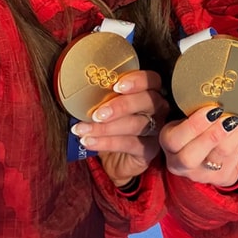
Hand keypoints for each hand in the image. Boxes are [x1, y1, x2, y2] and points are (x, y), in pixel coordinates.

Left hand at [70, 69, 168, 186]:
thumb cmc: (111, 124)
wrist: (115, 158)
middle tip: (97, 114)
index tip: (115, 86)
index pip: (151, 80)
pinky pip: (129, 144)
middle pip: (147, 101)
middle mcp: (158, 108)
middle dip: (120, 106)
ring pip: (135, 124)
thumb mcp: (106, 106)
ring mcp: (156, 129)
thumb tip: (79, 88)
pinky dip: (106, 142)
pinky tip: (89, 142)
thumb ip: (101, 95)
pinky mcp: (150, 149)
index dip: (136, 81)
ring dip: (105, 128)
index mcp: (149, 90)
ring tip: (83, 130)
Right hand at [159, 105, 237, 186]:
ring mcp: (201, 174)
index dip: (194, 125)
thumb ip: (193, 106)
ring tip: (237, 119)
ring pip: (218, 157)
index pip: (174, 140)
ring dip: (232, 135)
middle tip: (228, 118)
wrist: (208, 152)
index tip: (212, 109)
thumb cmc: (196, 126)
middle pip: (190, 156)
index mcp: (168, 144)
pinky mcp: (221, 178)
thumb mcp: (186, 116)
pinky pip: (234, 158)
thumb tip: (213, 91)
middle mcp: (180, 164)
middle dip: (212, 135)